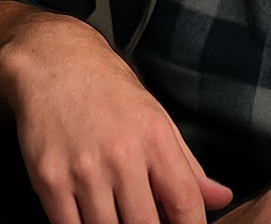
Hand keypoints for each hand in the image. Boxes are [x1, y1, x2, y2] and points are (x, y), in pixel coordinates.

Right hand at [0, 13, 232, 223]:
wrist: (54, 62)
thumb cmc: (109, 89)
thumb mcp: (155, 115)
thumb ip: (187, 163)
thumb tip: (221, 198)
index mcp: (155, 136)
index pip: (184, 202)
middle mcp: (122, 155)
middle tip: (149, 221)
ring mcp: (84, 170)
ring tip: (120, 218)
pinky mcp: (49, 181)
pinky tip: (91, 219)